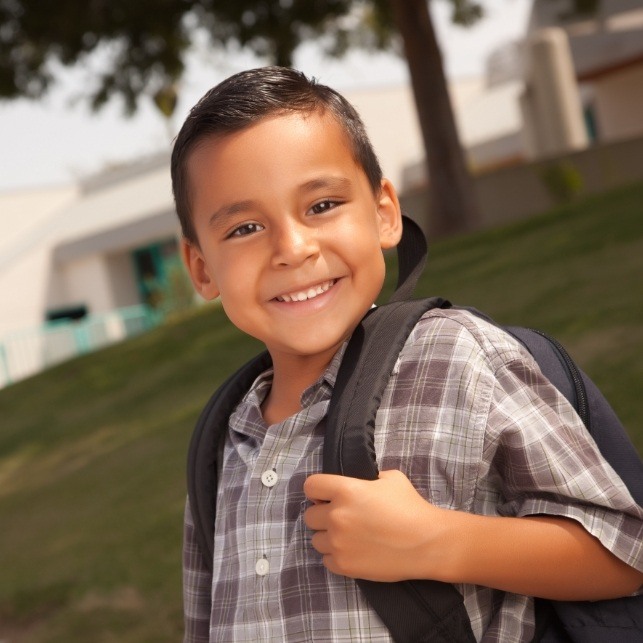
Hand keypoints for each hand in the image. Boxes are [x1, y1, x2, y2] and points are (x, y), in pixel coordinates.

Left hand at [303, 469, 447, 580]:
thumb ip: (368, 478)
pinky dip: (336, 557)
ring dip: (328, 538)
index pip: (310, 486)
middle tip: (342, 518)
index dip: (317, 491)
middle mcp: (336, 515)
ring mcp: (338, 542)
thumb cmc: (411, 507)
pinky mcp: (343, 565)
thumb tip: (358, 483)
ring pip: (315, 540)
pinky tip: (353, 552)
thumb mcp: (390, 478)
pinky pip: (326, 560)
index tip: (324, 496)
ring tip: (349, 537)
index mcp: (345, 490)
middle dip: (323, 516)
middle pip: (309, 515)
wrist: (427, 542)